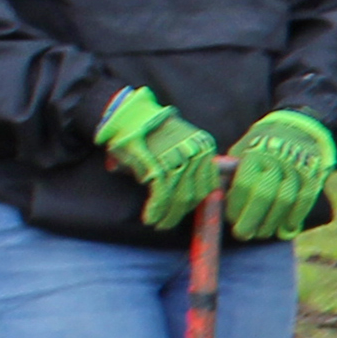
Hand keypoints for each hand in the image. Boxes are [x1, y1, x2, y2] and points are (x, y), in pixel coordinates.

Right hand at [97, 88, 224, 228]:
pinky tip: (151, 218)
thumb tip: (190, 198)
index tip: (183, 211)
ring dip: (169, 216)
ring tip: (159, 224)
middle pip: (196, 193)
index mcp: (205, 147)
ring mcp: (180, 159)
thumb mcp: (178, 146)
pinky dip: (157, 210)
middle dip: (181, 212)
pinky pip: (163, 195)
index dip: (195, 202)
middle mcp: (197, 153)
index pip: (207, 184)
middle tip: (168, 223)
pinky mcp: (160, 164)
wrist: (129, 113)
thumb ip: (188, 168)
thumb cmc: (151, 132)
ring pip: (180, 197)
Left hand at [221, 109, 336, 241]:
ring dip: (272, 222)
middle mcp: (276, 161)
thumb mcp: (242, 149)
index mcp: (255, 154)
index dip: (236, 206)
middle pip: (264, 196)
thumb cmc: (262, 145)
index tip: (230, 219)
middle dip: (251, 219)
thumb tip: (214, 196)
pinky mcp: (313, 177)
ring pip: (285, 201)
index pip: (244, 185)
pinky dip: (295, 218)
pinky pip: (304, 201)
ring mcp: (297, 170)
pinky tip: (285, 230)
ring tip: (262, 233)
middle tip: (243, 234)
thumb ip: (230, 171)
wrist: (299, 129)